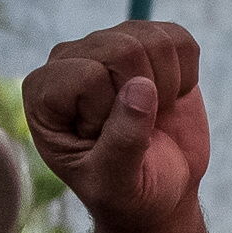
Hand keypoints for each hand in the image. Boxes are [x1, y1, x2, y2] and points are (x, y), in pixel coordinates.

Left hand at [24, 22, 210, 232]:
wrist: (159, 191)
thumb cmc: (126, 193)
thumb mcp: (115, 184)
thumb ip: (123, 143)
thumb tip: (141, 86)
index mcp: (44, 92)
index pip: (90, 76)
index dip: (110, 114)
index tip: (106, 143)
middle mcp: (70, 58)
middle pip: (124, 49)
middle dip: (145, 98)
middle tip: (137, 129)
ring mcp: (110, 44)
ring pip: (155, 41)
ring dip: (167, 88)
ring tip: (151, 114)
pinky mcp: (147, 41)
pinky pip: (179, 39)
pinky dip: (186, 75)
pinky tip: (166, 100)